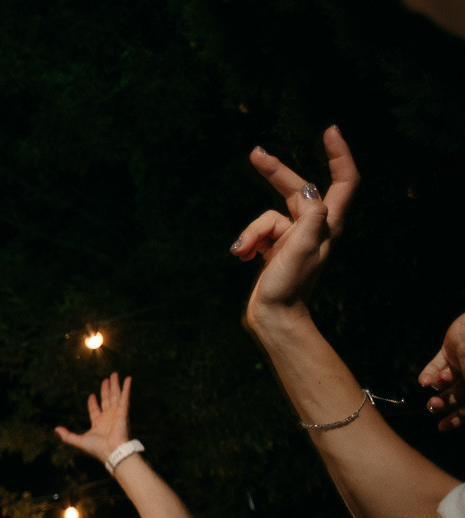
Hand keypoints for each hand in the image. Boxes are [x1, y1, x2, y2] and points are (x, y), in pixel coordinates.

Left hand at [54, 373, 132, 462]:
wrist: (112, 451)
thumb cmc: (97, 448)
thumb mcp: (78, 440)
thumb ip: (67, 435)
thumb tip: (56, 429)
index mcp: (98, 423)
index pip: (95, 410)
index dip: (93, 402)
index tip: (91, 395)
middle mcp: (108, 417)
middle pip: (106, 399)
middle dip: (106, 389)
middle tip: (107, 379)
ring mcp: (116, 413)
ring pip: (115, 395)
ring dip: (115, 385)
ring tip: (114, 374)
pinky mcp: (123, 411)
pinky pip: (125, 396)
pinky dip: (126, 387)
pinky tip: (128, 378)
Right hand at [233, 126, 359, 322]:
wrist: (273, 317)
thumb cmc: (290, 286)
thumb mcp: (303, 248)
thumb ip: (310, 216)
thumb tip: (307, 191)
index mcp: (328, 224)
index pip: (343, 181)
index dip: (339, 155)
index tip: (329, 131)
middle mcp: (314, 227)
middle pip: (296, 190)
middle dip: (275, 174)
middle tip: (255, 154)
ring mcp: (293, 238)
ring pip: (268, 216)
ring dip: (251, 233)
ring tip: (243, 254)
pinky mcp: (275, 248)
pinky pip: (258, 233)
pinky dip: (247, 242)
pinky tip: (242, 258)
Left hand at [419, 314, 463, 432]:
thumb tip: (463, 413)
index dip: (458, 418)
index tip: (441, 426)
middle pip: (456, 396)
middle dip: (444, 402)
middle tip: (433, 405)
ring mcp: (462, 362)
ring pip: (444, 383)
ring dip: (439, 385)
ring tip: (441, 380)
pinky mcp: (450, 350)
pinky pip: (435, 366)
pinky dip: (428, 375)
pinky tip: (423, 381)